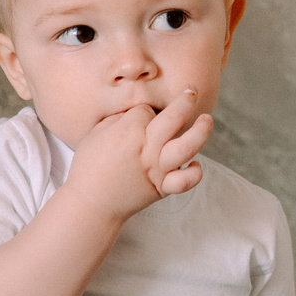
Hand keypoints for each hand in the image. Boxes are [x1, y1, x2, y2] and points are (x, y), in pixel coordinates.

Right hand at [64, 89, 211, 220]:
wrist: (90, 203)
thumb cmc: (88, 167)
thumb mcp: (95, 134)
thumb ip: (117, 119)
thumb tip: (136, 111)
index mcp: (128, 131)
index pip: (147, 109)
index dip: (144, 111)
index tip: (139, 118)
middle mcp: (147, 147)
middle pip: (174, 116)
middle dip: (185, 100)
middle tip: (191, 92)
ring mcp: (157, 168)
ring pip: (188, 146)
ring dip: (201, 130)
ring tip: (207, 119)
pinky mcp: (162, 187)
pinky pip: (186, 181)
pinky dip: (195, 172)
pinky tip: (194, 163)